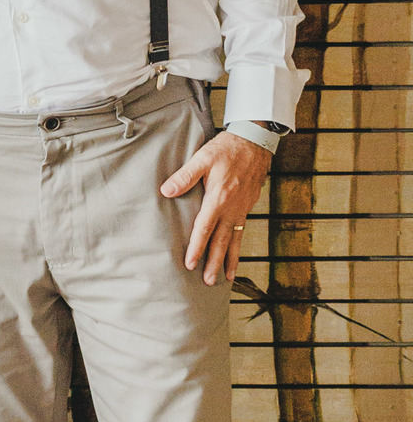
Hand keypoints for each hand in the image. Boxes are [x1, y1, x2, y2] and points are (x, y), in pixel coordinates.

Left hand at [160, 132, 270, 285]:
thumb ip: (185, 175)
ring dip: (229, 260)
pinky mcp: (248, 206)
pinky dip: (238, 247)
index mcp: (219, 198)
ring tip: (225, 278)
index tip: (189, 264)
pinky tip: (235, 255)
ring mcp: (242, 208)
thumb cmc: (227, 148)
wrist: (255, 140)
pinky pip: (242, 232)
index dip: (196, 247)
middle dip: (215, 262)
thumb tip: (166, 191)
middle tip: (208, 281)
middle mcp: (232, 208)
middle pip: (222, 241)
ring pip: (234, 240)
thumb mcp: (203, 157)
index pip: (205, 228)